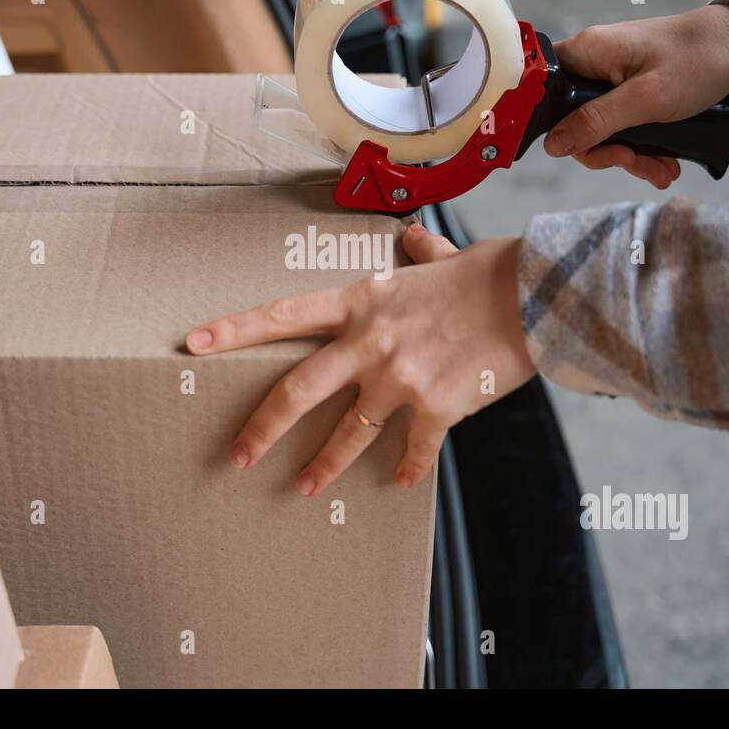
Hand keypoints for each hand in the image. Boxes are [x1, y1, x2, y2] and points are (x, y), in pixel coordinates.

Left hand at [184, 225, 535, 495]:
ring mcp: (401, 379)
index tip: (193, 344)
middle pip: (299, 391)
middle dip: (262, 428)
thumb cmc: (487, 273)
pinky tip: (404, 481)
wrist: (535, 297)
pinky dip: (409, 467)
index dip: (235, 330)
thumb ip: (416, 253)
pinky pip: (414, 450)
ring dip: (323, 465)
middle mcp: (370, 343)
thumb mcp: (439, 257)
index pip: (283, 315)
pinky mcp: (437, 408)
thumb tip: (412, 239)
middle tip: (236, 457)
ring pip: (349, 433)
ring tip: (305, 488)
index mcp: (361, 302)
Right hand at [545, 4, 728, 189]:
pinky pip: (623, 126)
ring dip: (630, 156)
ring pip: (601, 130)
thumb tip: (553, 145)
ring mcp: (613, 78)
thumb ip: (596, 122)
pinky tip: (666, 162)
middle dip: (606, 151)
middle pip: (573, 120)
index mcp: (587, 53)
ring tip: (662, 170)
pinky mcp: (632, 90)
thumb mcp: (647, 99)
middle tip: (634, 162)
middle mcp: (594, 63)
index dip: (551, 126)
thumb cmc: (698, 61)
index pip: (542, 92)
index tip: (581, 149)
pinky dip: (643, 148)